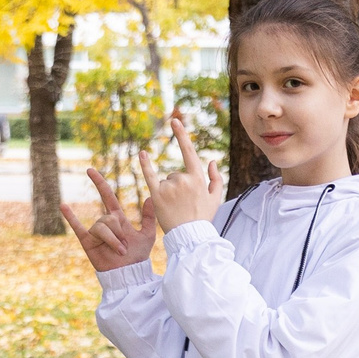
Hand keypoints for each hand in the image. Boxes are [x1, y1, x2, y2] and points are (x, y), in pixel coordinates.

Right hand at [61, 163, 156, 272]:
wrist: (129, 273)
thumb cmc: (138, 256)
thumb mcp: (148, 234)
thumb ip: (149, 217)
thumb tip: (152, 196)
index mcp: (118, 219)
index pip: (107, 196)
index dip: (99, 183)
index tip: (90, 170)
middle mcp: (105, 223)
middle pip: (108, 218)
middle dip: (119, 232)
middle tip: (126, 247)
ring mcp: (95, 232)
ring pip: (102, 227)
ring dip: (113, 241)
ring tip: (120, 252)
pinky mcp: (87, 241)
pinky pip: (78, 227)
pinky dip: (70, 217)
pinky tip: (63, 205)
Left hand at [138, 113, 225, 233]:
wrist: (190, 236)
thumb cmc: (204, 217)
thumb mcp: (215, 198)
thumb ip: (215, 178)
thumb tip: (211, 160)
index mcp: (198, 178)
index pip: (189, 151)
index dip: (181, 135)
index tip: (174, 121)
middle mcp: (183, 179)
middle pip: (176, 174)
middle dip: (179, 186)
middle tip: (184, 205)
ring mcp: (169, 187)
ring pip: (166, 181)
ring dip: (169, 191)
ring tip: (176, 208)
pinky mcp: (157, 195)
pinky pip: (150, 176)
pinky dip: (145, 165)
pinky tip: (142, 154)